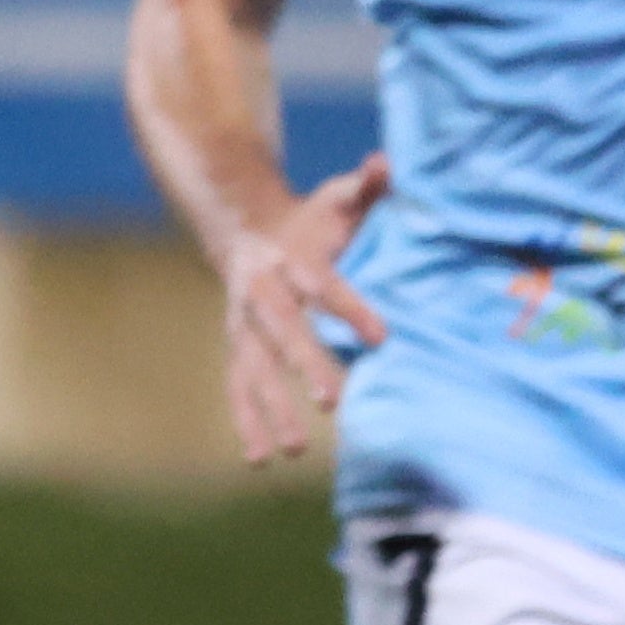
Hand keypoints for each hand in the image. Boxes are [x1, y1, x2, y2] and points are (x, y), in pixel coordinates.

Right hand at [215, 150, 391, 465]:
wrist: (245, 228)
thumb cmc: (309, 220)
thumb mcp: (336, 199)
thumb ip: (366, 187)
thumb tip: (386, 164)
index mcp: (290, 257)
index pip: (322, 284)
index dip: (349, 308)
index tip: (382, 337)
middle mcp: (261, 293)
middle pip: (284, 331)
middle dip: (307, 366)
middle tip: (334, 402)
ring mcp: (243, 324)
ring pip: (254, 367)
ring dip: (272, 408)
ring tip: (296, 449)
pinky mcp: (238, 346)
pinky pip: (238, 387)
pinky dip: (247, 423)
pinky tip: (260, 460)